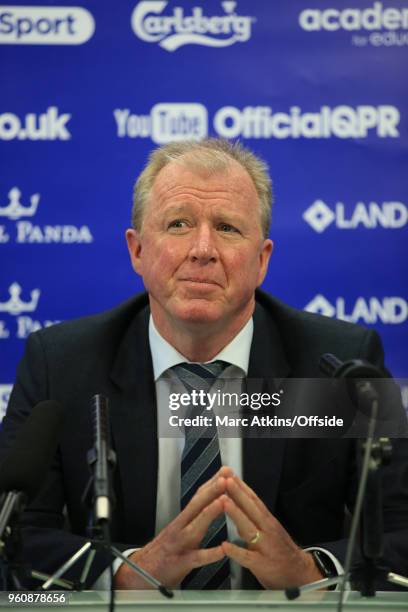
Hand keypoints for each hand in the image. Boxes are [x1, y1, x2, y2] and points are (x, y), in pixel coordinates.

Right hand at [114, 467, 232, 588]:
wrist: (140, 574)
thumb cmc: (165, 552)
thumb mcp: (179, 530)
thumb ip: (194, 518)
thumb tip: (212, 502)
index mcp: (182, 520)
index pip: (198, 497)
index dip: (212, 483)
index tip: (225, 471)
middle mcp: (179, 529)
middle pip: (196, 506)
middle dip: (212, 490)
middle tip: (226, 477)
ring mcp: (179, 545)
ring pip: (195, 527)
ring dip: (209, 513)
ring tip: (223, 501)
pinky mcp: (179, 564)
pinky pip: (196, 558)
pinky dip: (209, 555)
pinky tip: (222, 550)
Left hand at [221, 475, 322, 588]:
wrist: (300, 574)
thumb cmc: (280, 549)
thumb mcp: (268, 530)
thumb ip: (252, 519)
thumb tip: (235, 505)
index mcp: (268, 521)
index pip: (254, 500)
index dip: (242, 486)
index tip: (230, 473)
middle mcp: (268, 530)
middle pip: (251, 509)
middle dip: (238, 493)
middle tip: (225, 479)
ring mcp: (265, 547)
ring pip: (249, 528)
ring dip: (236, 514)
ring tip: (223, 502)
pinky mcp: (261, 565)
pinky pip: (247, 558)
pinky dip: (236, 551)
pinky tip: (225, 545)